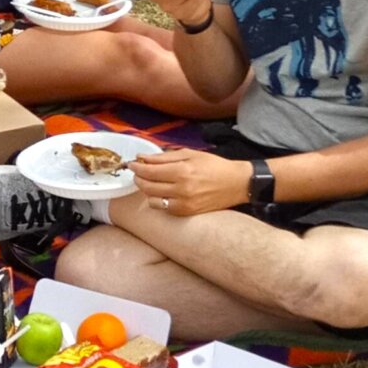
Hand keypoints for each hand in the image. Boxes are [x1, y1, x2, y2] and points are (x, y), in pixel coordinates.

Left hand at [131, 149, 249, 215]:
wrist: (235, 183)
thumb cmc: (214, 165)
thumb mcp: (190, 154)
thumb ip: (164, 157)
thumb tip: (142, 157)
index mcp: (182, 171)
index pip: (150, 171)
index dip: (137, 167)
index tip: (132, 164)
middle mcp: (181, 189)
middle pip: (148, 186)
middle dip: (139, 178)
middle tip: (139, 172)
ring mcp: (184, 204)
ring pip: (152, 200)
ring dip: (147, 190)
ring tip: (151, 182)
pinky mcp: (187, 213)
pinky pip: (163, 208)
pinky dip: (158, 200)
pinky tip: (163, 192)